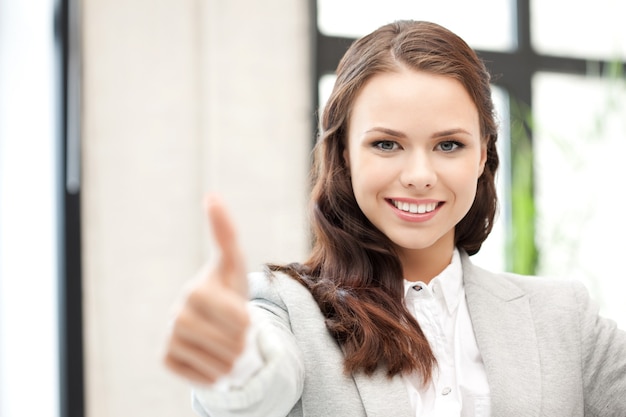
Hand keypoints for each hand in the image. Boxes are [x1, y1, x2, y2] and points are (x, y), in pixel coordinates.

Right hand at [163, 194, 249, 384]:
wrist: (214, 322)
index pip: (240, 320)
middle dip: (243, 341)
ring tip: (226, 344)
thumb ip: (226, 232)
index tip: (239, 312)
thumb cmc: (228, 289)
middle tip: (233, 330)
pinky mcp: (166, 360)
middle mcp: (176, 315)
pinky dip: (216, 374)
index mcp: (195, 291)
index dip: (248, 320)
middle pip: (234, 344)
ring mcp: (169, 339)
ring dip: (233, 360)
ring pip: (222, 366)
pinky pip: (206, 379)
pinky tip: (211, 357)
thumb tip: (211, 195)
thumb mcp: (234, 263)